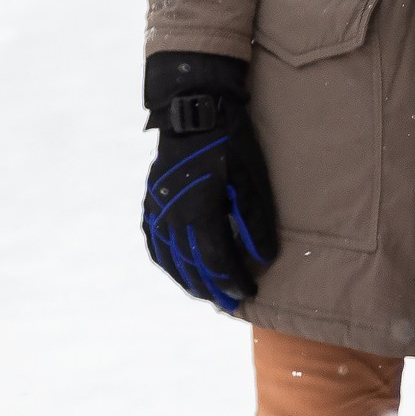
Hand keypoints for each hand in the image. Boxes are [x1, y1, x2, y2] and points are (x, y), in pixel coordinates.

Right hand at [142, 53, 278, 313]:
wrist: (192, 111)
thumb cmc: (229, 143)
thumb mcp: (251, 180)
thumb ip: (255, 222)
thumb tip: (264, 258)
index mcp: (199, 213)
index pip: (217, 262)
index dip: (233, 282)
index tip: (249, 293)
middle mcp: (172, 217)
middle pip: (191, 268)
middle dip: (212, 289)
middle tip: (230, 304)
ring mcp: (156, 211)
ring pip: (169, 259)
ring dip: (188, 280)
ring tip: (206, 293)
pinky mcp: (150, 203)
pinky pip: (154, 243)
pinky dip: (166, 262)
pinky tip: (177, 268)